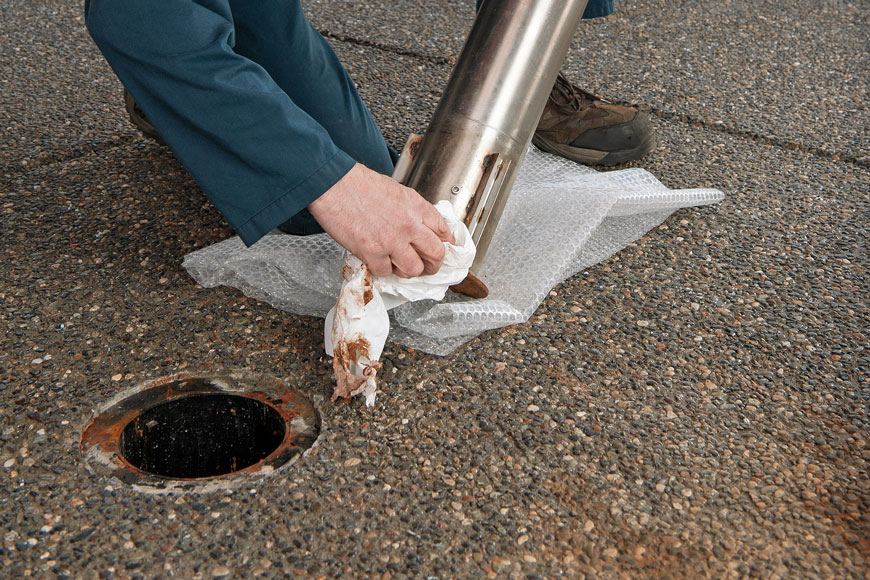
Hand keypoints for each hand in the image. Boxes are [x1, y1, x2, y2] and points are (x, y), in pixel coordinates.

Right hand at [308, 163, 454, 277]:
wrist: (334, 184)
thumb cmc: (359, 184)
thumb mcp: (397, 191)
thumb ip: (412, 210)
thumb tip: (420, 227)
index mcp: (416, 207)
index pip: (443, 231)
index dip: (444, 244)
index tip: (441, 249)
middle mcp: (409, 225)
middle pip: (435, 255)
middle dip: (433, 264)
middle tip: (428, 266)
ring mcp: (391, 241)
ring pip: (413, 269)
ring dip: (408, 270)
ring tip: (401, 266)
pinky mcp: (372, 252)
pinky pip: (385, 272)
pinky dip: (382, 269)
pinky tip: (378, 260)